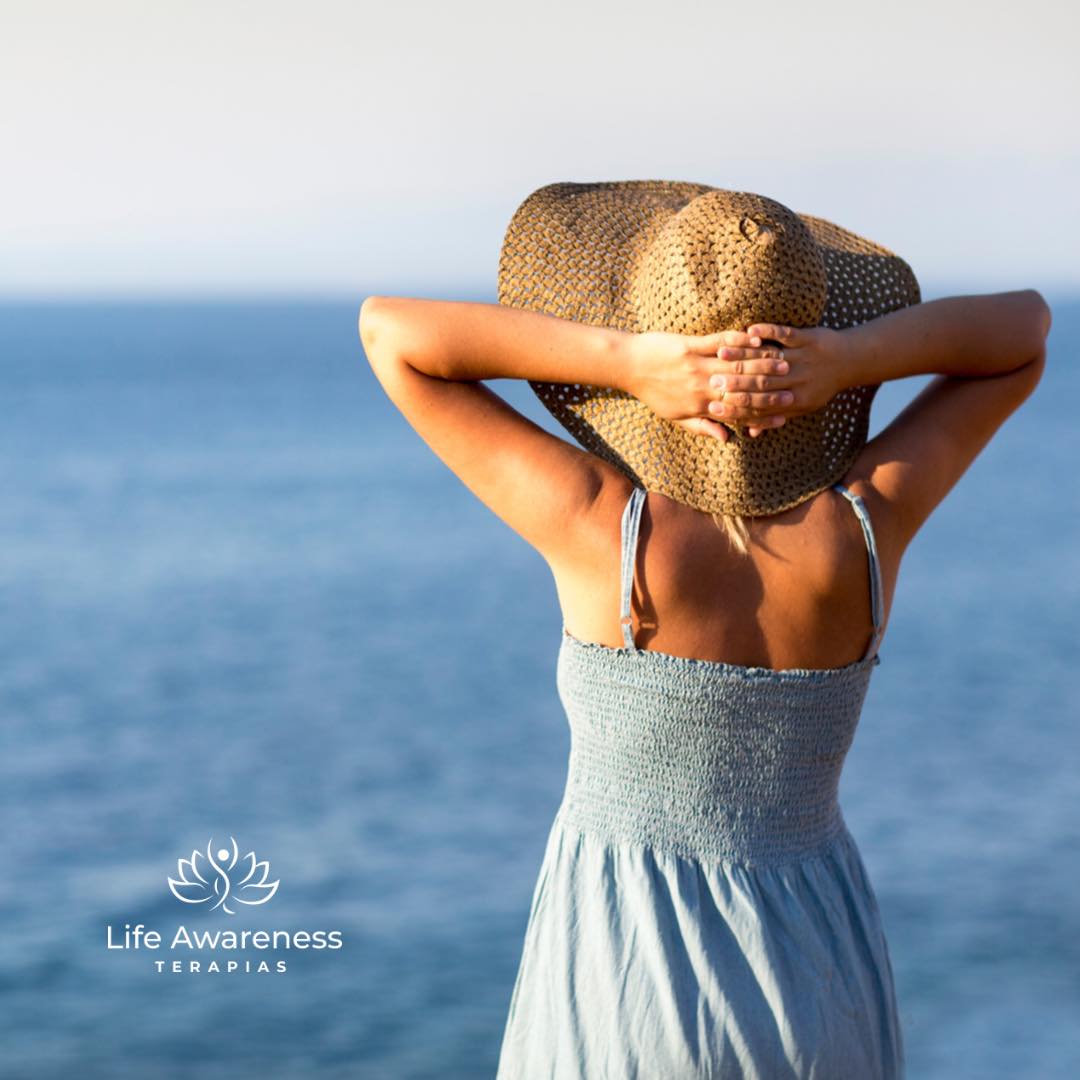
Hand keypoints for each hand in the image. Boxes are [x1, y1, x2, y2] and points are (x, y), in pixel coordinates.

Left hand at [627, 329, 794, 441]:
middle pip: (741, 387)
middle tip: (793, 384)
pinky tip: (757, 336)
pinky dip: (739, 340)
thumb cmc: (652, 393)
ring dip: (761, 362)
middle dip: (770, 386)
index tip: (785, 411)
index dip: (763, 411)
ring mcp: (695, 365)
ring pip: (734, 365)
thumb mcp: (675, 416)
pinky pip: (718, 342)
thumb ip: (702, 426)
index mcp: (699, 406)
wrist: (629, 366)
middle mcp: (700, 387)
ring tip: (783, 360)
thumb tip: (727, 437)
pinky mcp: (689, 345)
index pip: (737, 410)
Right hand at [707, 323, 851, 429]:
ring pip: (770, 359)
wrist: (850, 361)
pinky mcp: (810, 339)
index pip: (761, 406)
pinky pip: (786, 334)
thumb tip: (749, 433)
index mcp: (795, 401)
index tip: (713, 403)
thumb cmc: (821, 387)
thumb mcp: (802, 407)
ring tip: (721, 352)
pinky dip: (768, 331)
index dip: (736, 406)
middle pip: (761, 383)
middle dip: (733, 381)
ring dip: (744, 355)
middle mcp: (800, 382)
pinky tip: (750, 330)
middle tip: (709, 379)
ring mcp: (805, 359)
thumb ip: (773, 417)